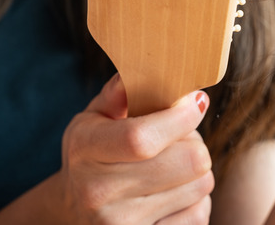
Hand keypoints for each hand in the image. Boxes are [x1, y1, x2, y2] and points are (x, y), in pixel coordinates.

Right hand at [59, 74, 213, 223]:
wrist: (73, 212)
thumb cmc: (93, 154)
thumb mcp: (94, 118)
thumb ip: (120, 91)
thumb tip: (148, 66)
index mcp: (85, 150)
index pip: (142, 138)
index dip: (180, 118)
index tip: (195, 102)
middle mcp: (98, 193)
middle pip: (188, 161)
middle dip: (193, 141)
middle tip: (180, 138)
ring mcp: (121, 224)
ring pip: (201, 185)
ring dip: (197, 171)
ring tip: (173, 167)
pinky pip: (200, 215)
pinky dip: (196, 200)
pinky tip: (174, 194)